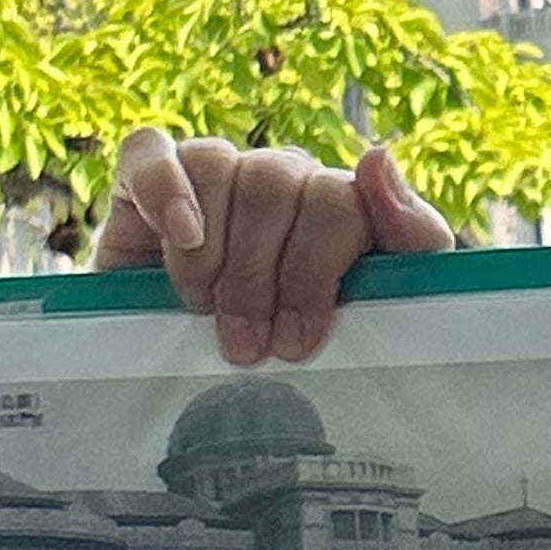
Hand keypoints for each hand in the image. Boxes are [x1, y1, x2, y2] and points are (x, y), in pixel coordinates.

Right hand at [93, 129, 448, 362]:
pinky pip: (149, 151)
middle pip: (275, 183)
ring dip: (213, 252)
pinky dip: (164, 189)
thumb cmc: (302, 350)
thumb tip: (376, 156)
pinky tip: (183, 234)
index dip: (314, 267)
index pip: (337, 197)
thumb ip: (408, 233)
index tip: (297, 339)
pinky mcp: (141, 183)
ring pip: (219, 166)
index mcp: (334, 201)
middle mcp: (276, 180)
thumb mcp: (378, 305)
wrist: (211, 399)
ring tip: (205, 310)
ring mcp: (212, 177)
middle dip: (259, 274)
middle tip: (248, 343)